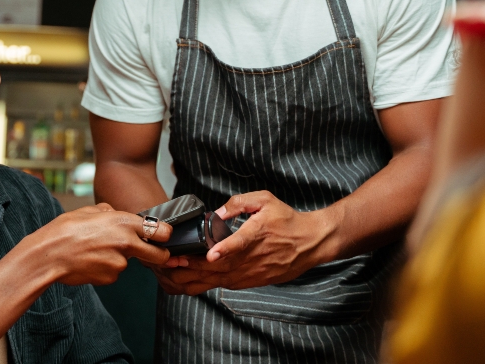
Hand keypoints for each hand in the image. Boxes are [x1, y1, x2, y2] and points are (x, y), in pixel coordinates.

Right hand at [30, 203, 171, 286]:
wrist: (48, 255)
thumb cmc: (65, 230)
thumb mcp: (89, 210)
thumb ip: (109, 212)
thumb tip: (115, 213)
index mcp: (124, 222)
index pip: (161, 230)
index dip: (165, 235)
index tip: (164, 237)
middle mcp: (127, 243)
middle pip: (158, 255)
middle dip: (159, 255)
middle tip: (153, 254)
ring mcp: (120, 263)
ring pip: (128, 262)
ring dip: (118, 258)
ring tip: (95, 251)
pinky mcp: (110, 278)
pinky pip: (114, 272)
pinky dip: (106, 268)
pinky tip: (90, 261)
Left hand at [156, 191, 334, 295]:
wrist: (311, 242)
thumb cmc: (287, 219)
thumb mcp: (265, 199)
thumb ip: (240, 202)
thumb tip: (217, 212)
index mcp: (258, 233)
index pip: (241, 242)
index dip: (225, 248)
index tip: (210, 254)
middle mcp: (255, 255)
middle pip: (223, 265)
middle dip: (195, 264)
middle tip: (173, 260)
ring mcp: (255, 271)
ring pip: (222, 279)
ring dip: (198, 276)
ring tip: (175, 271)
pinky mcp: (255, 281)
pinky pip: (229, 285)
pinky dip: (210, 283)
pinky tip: (193, 279)